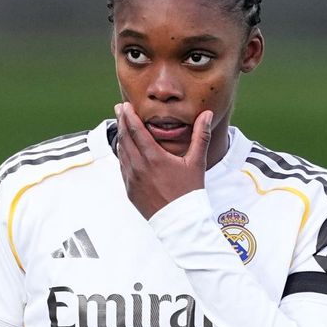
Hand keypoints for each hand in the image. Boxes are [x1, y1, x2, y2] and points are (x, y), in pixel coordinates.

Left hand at [115, 102, 213, 219]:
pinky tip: (125, 148)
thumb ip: (201, 136)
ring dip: (121, 136)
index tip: (125, 105)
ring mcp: (131, 179)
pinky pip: (122, 167)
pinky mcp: (129, 189)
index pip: (136, 131)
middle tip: (119, 109)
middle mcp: (138, 167)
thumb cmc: (189, 192)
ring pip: (121, 152)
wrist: (179, 221)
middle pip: (125, 138)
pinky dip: (122, 154)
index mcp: (153, 158)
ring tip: (121, 125)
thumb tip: (207, 114)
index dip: (129, 116)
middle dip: (121, 121)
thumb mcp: (196, 162)